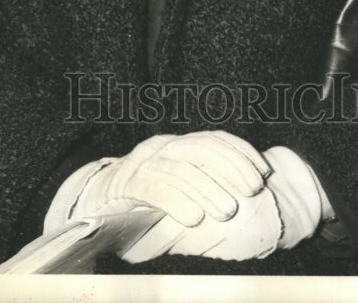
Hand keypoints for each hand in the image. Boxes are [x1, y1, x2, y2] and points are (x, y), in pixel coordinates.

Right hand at [121, 145, 327, 262]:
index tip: (263, 173)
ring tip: (228, 211)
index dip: (241, 152)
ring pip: (179, 170)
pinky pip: (152, 189)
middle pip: (200, 149)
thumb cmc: (143, 201)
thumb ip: (203, 185)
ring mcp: (142, 163)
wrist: (94, 204)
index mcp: (177, 145)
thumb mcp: (177, 189)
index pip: (213, 139)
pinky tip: (193, 218)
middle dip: (230, 167)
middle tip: (252, 191)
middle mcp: (161, 147)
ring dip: (208, 189)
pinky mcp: (124, 184)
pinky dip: (175, 202)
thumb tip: (246, 195)